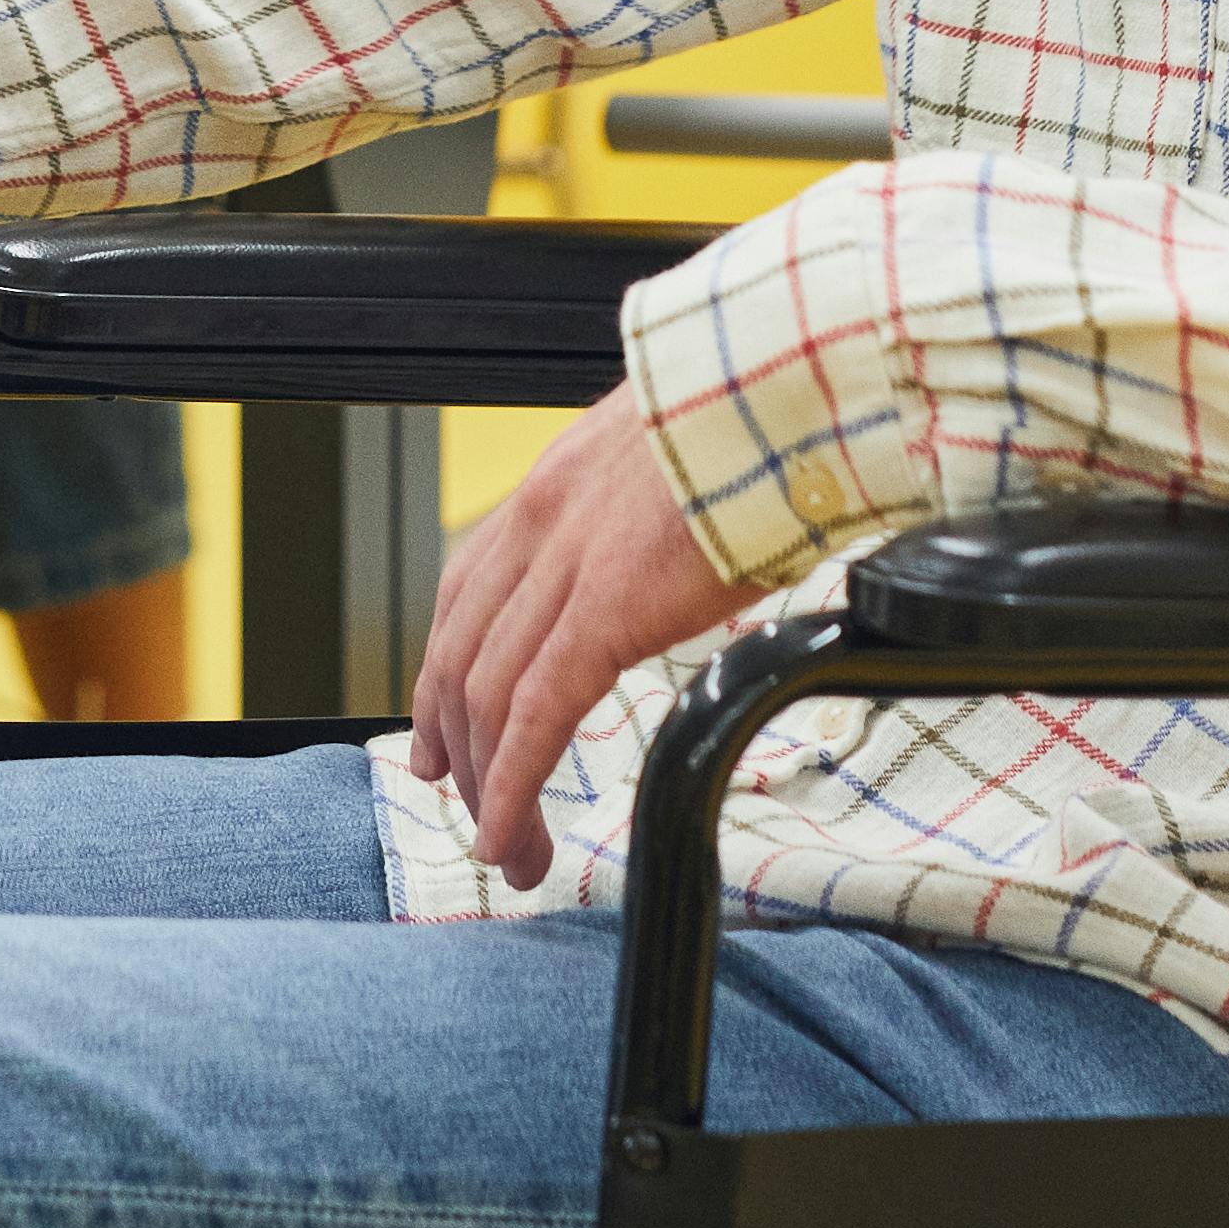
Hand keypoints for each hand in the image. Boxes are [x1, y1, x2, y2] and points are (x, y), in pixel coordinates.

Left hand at [399, 386, 777, 893]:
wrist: (785, 379)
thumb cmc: (760, 413)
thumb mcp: (676, 455)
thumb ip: (650, 508)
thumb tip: (678, 543)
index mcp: (555, 485)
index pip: (467, 593)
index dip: (445, 671)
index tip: (443, 732)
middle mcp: (541, 522)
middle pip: (462, 653)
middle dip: (456, 742)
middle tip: (466, 804)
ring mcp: (567, 564)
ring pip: (488, 695)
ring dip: (488, 785)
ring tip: (508, 848)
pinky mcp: (605, 609)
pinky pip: (536, 714)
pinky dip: (514, 786)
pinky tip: (512, 835)